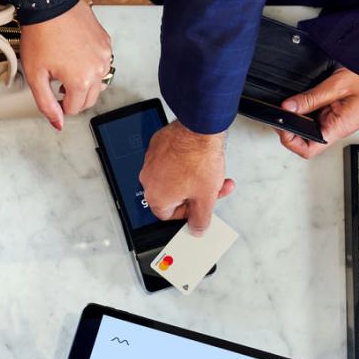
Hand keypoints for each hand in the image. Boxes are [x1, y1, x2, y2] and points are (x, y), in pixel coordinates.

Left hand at [20, 0, 111, 129]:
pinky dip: (90, 64)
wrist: (49, 3)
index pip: (75, 109)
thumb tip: (57, 123)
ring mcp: (104, 56)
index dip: (61, 105)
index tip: (54, 95)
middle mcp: (97, 70)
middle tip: (59, 83)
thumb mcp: (35, 75)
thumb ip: (46, 104)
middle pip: (89, 99)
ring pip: (98, 82)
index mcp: (80, 81)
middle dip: (74, 96)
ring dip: (84, 81)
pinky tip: (75, 54)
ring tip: (67, 67)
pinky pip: (101, 63)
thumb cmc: (41, 34)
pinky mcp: (106, 43)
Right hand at [139, 121, 234, 235]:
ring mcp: (151, 161)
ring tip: (207, 171)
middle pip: (172, 196)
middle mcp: (149, 180)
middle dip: (195, 193)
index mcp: (157, 197)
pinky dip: (183, 162)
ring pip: (172, 177)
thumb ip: (200, 220)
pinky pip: (170, 160)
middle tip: (210, 188)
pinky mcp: (157, 146)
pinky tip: (197, 159)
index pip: (168, 215)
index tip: (199, 206)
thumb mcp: (206, 199)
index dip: (188, 213)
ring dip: (191, 177)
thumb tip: (197, 229)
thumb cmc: (199, 159)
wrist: (199, 128)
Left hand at [278, 67, 358, 158]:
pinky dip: (307, 109)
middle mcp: (337, 129)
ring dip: (299, 118)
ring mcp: (337, 121)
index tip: (281, 124)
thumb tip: (288, 107)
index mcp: (338, 128)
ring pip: (310, 127)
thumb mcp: (337, 86)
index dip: (290, 140)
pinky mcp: (337, 113)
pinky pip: (318, 116)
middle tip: (281, 112)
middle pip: (305, 140)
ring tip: (290, 104)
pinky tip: (303, 100)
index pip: (308, 149)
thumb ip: (311, 98)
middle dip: (290, 128)